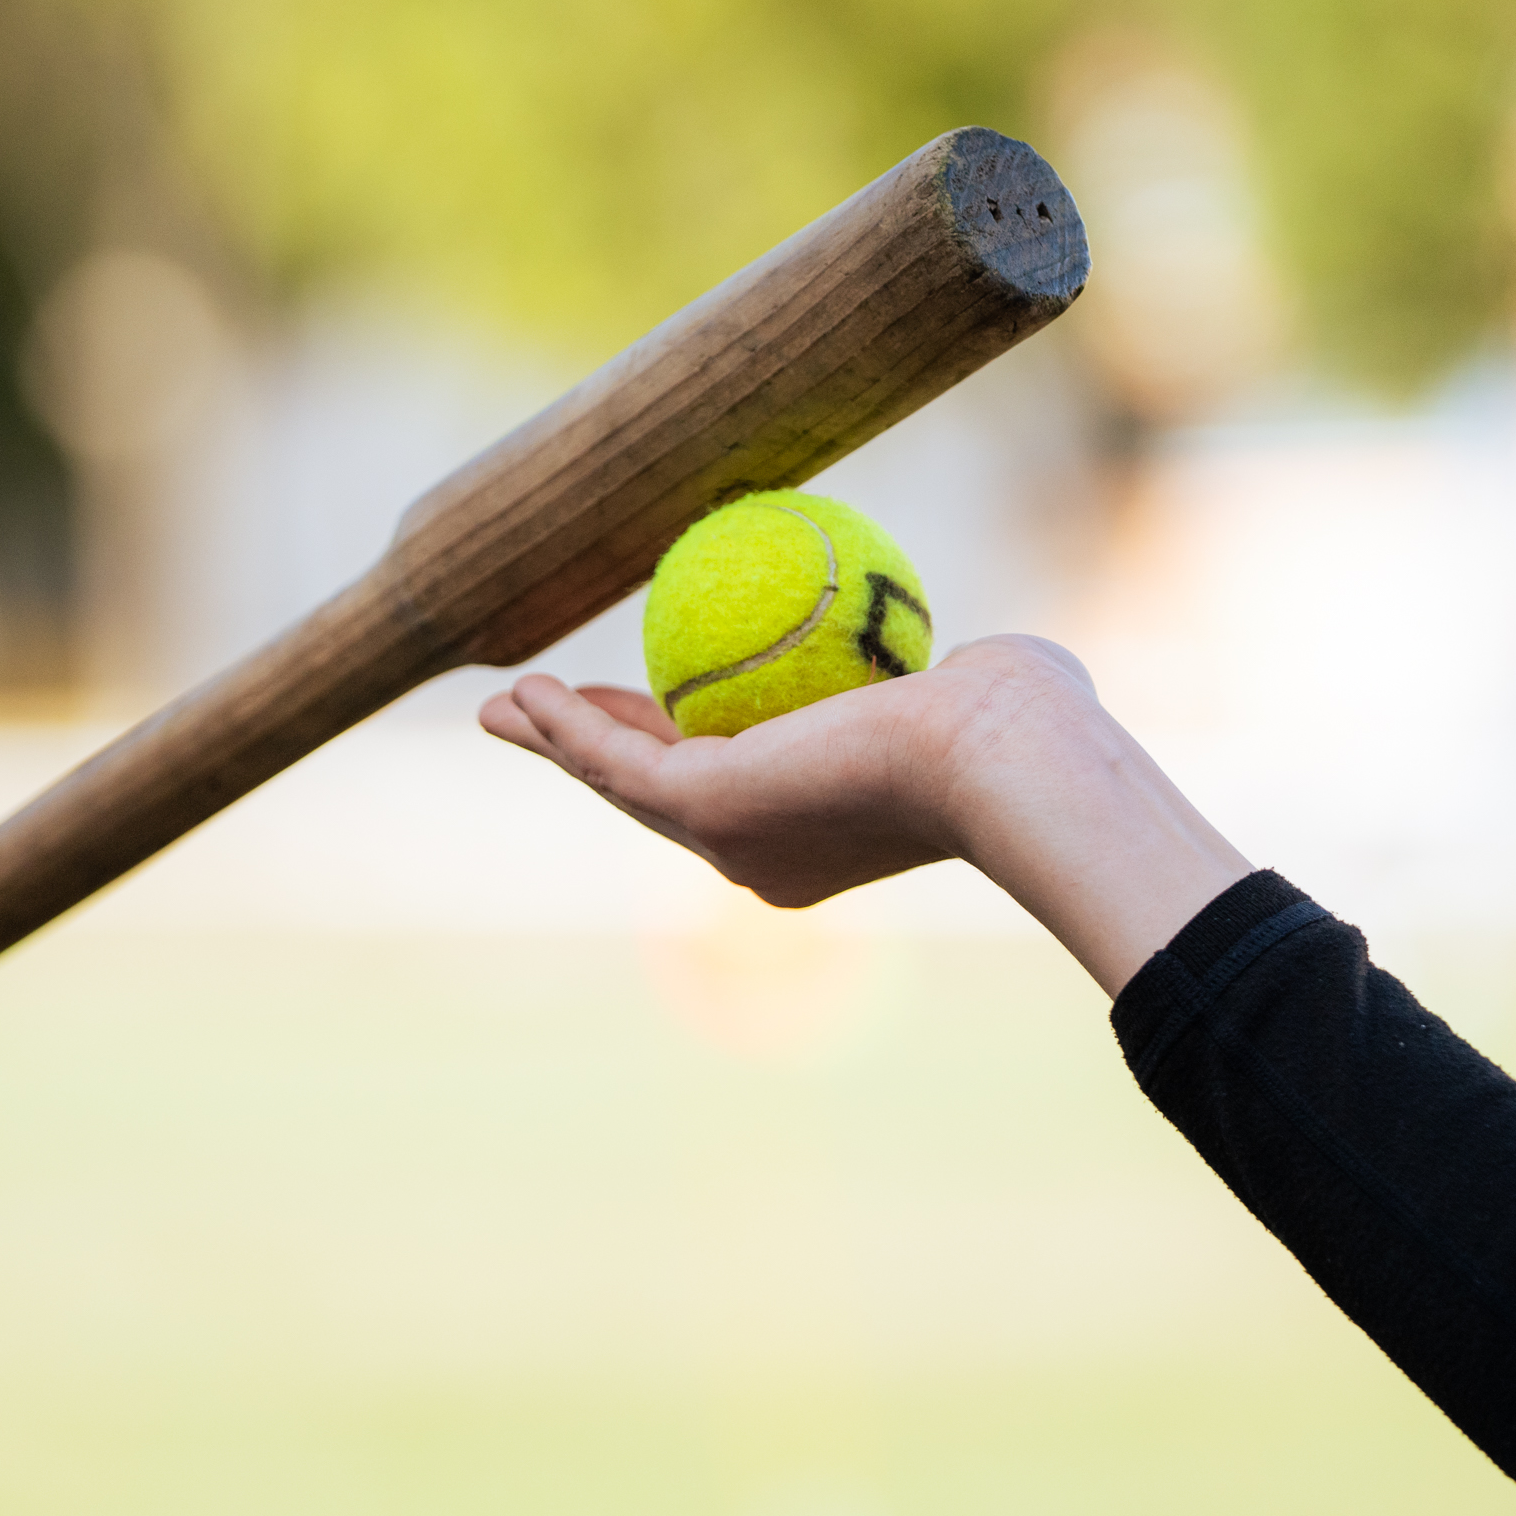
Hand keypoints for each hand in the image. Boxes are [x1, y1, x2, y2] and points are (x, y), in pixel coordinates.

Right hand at [481, 634, 1251, 993]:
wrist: (1001, 757)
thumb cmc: (1013, 720)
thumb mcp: (977, 691)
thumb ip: (953, 684)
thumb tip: (967, 662)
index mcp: (819, 835)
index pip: (729, 783)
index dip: (673, 741)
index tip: (645, 690)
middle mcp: (763, 853)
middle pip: (657, 793)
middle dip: (594, 756)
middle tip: (547, 710)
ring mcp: (729, 839)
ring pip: (620, 783)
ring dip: (555, 743)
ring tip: (502, 706)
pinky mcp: (704, 808)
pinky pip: (613, 761)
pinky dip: (563, 728)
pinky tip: (525, 693)